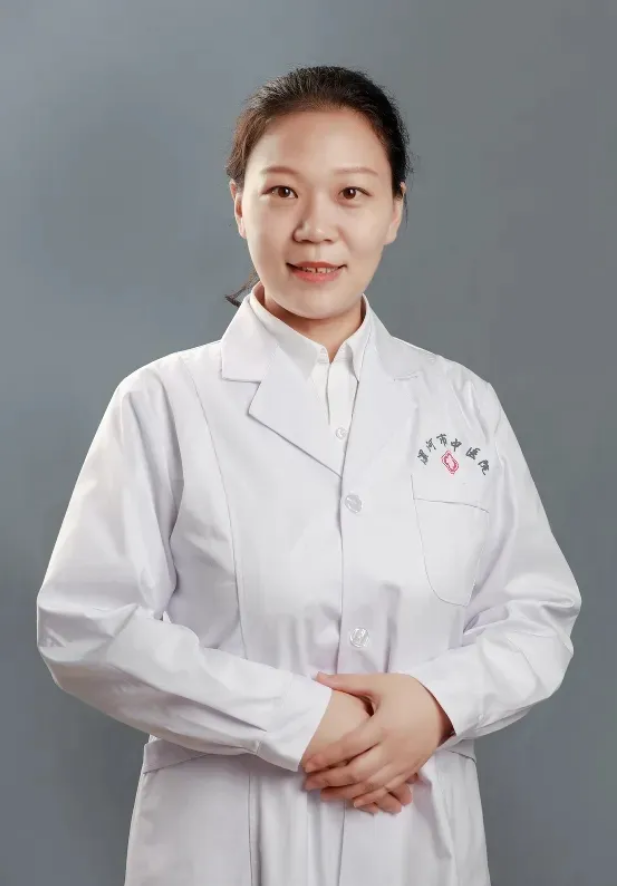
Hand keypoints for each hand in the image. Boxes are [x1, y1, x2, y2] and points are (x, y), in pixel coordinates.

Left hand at [301, 672, 453, 808]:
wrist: (445, 705)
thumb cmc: (410, 691)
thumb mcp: (380, 682)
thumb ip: (348, 682)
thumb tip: (318, 677)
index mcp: (382, 726)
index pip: (349, 746)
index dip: (327, 757)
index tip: (308, 765)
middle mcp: (391, 749)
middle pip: (357, 771)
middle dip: (331, 780)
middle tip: (309, 784)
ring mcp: (402, 763)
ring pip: (371, 785)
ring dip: (346, 793)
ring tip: (325, 796)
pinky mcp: (410, 770)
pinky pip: (387, 789)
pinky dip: (370, 797)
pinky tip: (354, 801)